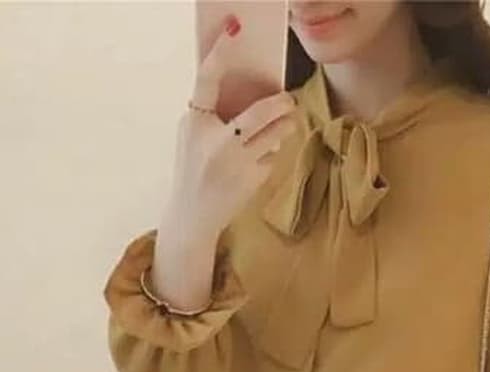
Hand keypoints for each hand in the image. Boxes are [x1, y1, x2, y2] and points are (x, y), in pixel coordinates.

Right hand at [160, 14, 297, 245]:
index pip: (207, 79)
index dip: (220, 52)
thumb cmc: (194, 169)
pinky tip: (263, 157)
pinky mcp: (254, 178)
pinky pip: (273, 155)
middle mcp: (217, 141)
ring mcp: (238, 161)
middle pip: (262, 111)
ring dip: (286, 125)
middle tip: (287, 101)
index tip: (234, 29)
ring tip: (286, 123)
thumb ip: (210, 115)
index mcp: (195, 123)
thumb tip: (242, 91)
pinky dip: (272, 152)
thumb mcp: (191, 137)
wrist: (193, 215)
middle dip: (281, 103)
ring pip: (277, 133)